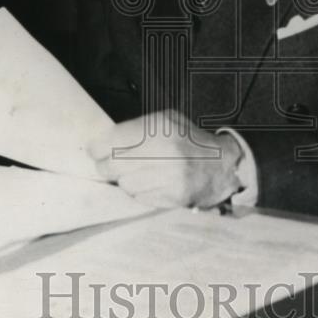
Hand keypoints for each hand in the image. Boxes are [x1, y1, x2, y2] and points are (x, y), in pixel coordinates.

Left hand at [87, 108, 243, 208]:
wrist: (222, 164)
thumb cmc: (188, 140)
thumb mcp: (165, 121)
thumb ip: (136, 129)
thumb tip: (102, 143)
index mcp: (160, 127)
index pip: (112, 140)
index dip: (97, 147)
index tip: (95, 150)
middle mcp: (165, 150)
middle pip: (113, 164)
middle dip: (106, 166)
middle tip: (109, 165)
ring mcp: (171, 175)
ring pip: (125, 183)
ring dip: (125, 180)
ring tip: (138, 173)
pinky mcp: (174, 195)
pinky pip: (139, 197)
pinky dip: (140, 191)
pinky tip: (152, 183)